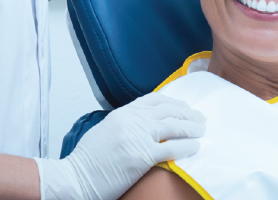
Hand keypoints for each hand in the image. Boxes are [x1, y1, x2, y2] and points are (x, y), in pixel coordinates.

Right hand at [34, 93, 205, 199]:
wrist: (75, 177)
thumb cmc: (87, 160)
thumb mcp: (105, 130)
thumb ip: (125, 123)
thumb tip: (143, 124)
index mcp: (122, 113)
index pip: (154, 99)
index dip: (174, 102)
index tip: (184, 107)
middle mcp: (132, 120)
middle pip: (168, 111)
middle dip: (188, 115)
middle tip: (200, 119)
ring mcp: (137, 137)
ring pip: (174, 127)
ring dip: (192, 128)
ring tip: (202, 131)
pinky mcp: (142, 156)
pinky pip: (172, 148)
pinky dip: (187, 146)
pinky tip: (195, 147)